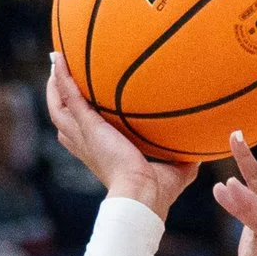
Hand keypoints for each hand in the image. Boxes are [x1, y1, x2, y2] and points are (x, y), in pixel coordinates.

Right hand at [45, 54, 195, 218]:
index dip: (80, 122)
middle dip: (59, 99)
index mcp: (103, 155)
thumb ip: (184, 160)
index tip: (84, 109)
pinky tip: (60, 59)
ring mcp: (85, 136)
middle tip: (60, 78)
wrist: (142, 196)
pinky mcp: (88, 127)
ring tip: (57, 63)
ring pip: (58, 109)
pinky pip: (70, 97)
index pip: (84, 138)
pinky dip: (63, 77)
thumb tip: (201, 153)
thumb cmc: (156, 194)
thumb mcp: (174, 173)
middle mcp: (88, 146)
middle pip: (63, 120)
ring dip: (55, 86)